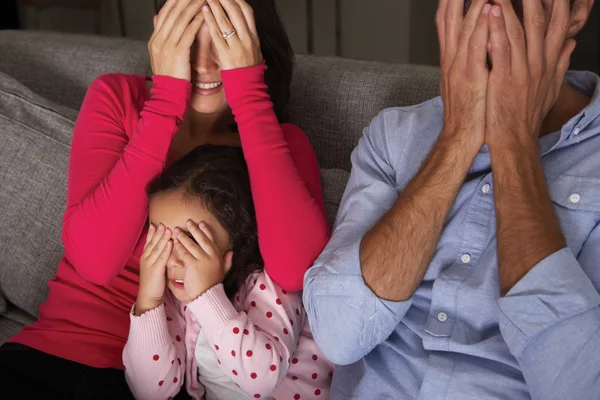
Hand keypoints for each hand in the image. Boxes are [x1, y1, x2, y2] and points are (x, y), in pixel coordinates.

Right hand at [136, 224, 172, 315]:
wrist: (148, 296)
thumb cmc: (153, 282)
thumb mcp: (154, 267)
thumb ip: (158, 258)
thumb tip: (164, 249)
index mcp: (146, 258)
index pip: (148, 243)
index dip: (151, 233)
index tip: (155, 224)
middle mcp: (146, 259)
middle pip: (152, 243)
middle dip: (157, 232)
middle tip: (162, 223)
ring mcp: (150, 264)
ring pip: (157, 248)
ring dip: (162, 238)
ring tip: (167, 228)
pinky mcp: (156, 270)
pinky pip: (162, 257)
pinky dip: (166, 249)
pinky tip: (170, 242)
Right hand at [148, 0, 204, 80]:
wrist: (168, 95)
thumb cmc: (170, 77)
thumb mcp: (163, 56)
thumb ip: (163, 37)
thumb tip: (158, 19)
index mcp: (154, 40)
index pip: (165, 13)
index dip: (175, 0)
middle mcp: (158, 40)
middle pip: (172, 12)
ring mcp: (166, 46)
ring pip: (181, 19)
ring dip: (193, 5)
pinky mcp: (177, 53)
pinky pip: (188, 32)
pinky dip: (197, 21)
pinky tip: (204, 13)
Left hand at [173, 221, 233, 300]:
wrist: (208, 295)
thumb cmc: (213, 284)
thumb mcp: (223, 271)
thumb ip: (227, 261)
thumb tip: (231, 251)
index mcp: (217, 256)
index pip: (211, 240)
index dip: (206, 231)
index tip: (201, 223)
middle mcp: (210, 256)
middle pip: (202, 240)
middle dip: (194, 229)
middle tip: (188, 221)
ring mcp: (202, 260)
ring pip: (191, 245)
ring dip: (183, 236)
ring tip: (176, 230)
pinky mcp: (193, 265)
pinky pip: (185, 253)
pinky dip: (179, 247)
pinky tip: (174, 242)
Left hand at [202, 0, 262, 69]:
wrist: (248, 88)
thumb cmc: (248, 69)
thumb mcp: (252, 49)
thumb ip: (246, 33)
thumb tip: (237, 18)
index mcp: (254, 36)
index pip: (247, 11)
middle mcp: (247, 39)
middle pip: (236, 11)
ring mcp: (237, 46)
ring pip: (226, 20)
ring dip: (215, 5)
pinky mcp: (226, 54)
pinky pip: (217, 34)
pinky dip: (210, 21)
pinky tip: (204, 11)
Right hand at [436, 0, 490, 152]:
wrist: (461, 137)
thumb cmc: (468, 112)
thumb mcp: (467, 82)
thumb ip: (473, 61)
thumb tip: (484, 44)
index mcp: (450, 59)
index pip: (445, 22)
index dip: (450, 2)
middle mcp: (450, 58)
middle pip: (447, 17)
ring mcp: (458, 66)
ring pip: (460, 25)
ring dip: (471, 0)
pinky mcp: (470, 76)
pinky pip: (475, 45)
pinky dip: (480, 24)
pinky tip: (488, 6)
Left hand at [485, 0, 575, 147]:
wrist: (514, 139)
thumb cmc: (526, 114)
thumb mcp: (549, 88)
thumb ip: (560, 64)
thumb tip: (569, 43)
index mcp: (549, 63)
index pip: (558, 25)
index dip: (558, 3)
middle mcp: (539, 63)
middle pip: (542, 21)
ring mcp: (522, 70)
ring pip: (521, 30)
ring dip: (513, 5)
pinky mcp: (505, 79)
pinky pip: (501, 48)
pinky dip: (496, 28)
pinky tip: (492, 11)